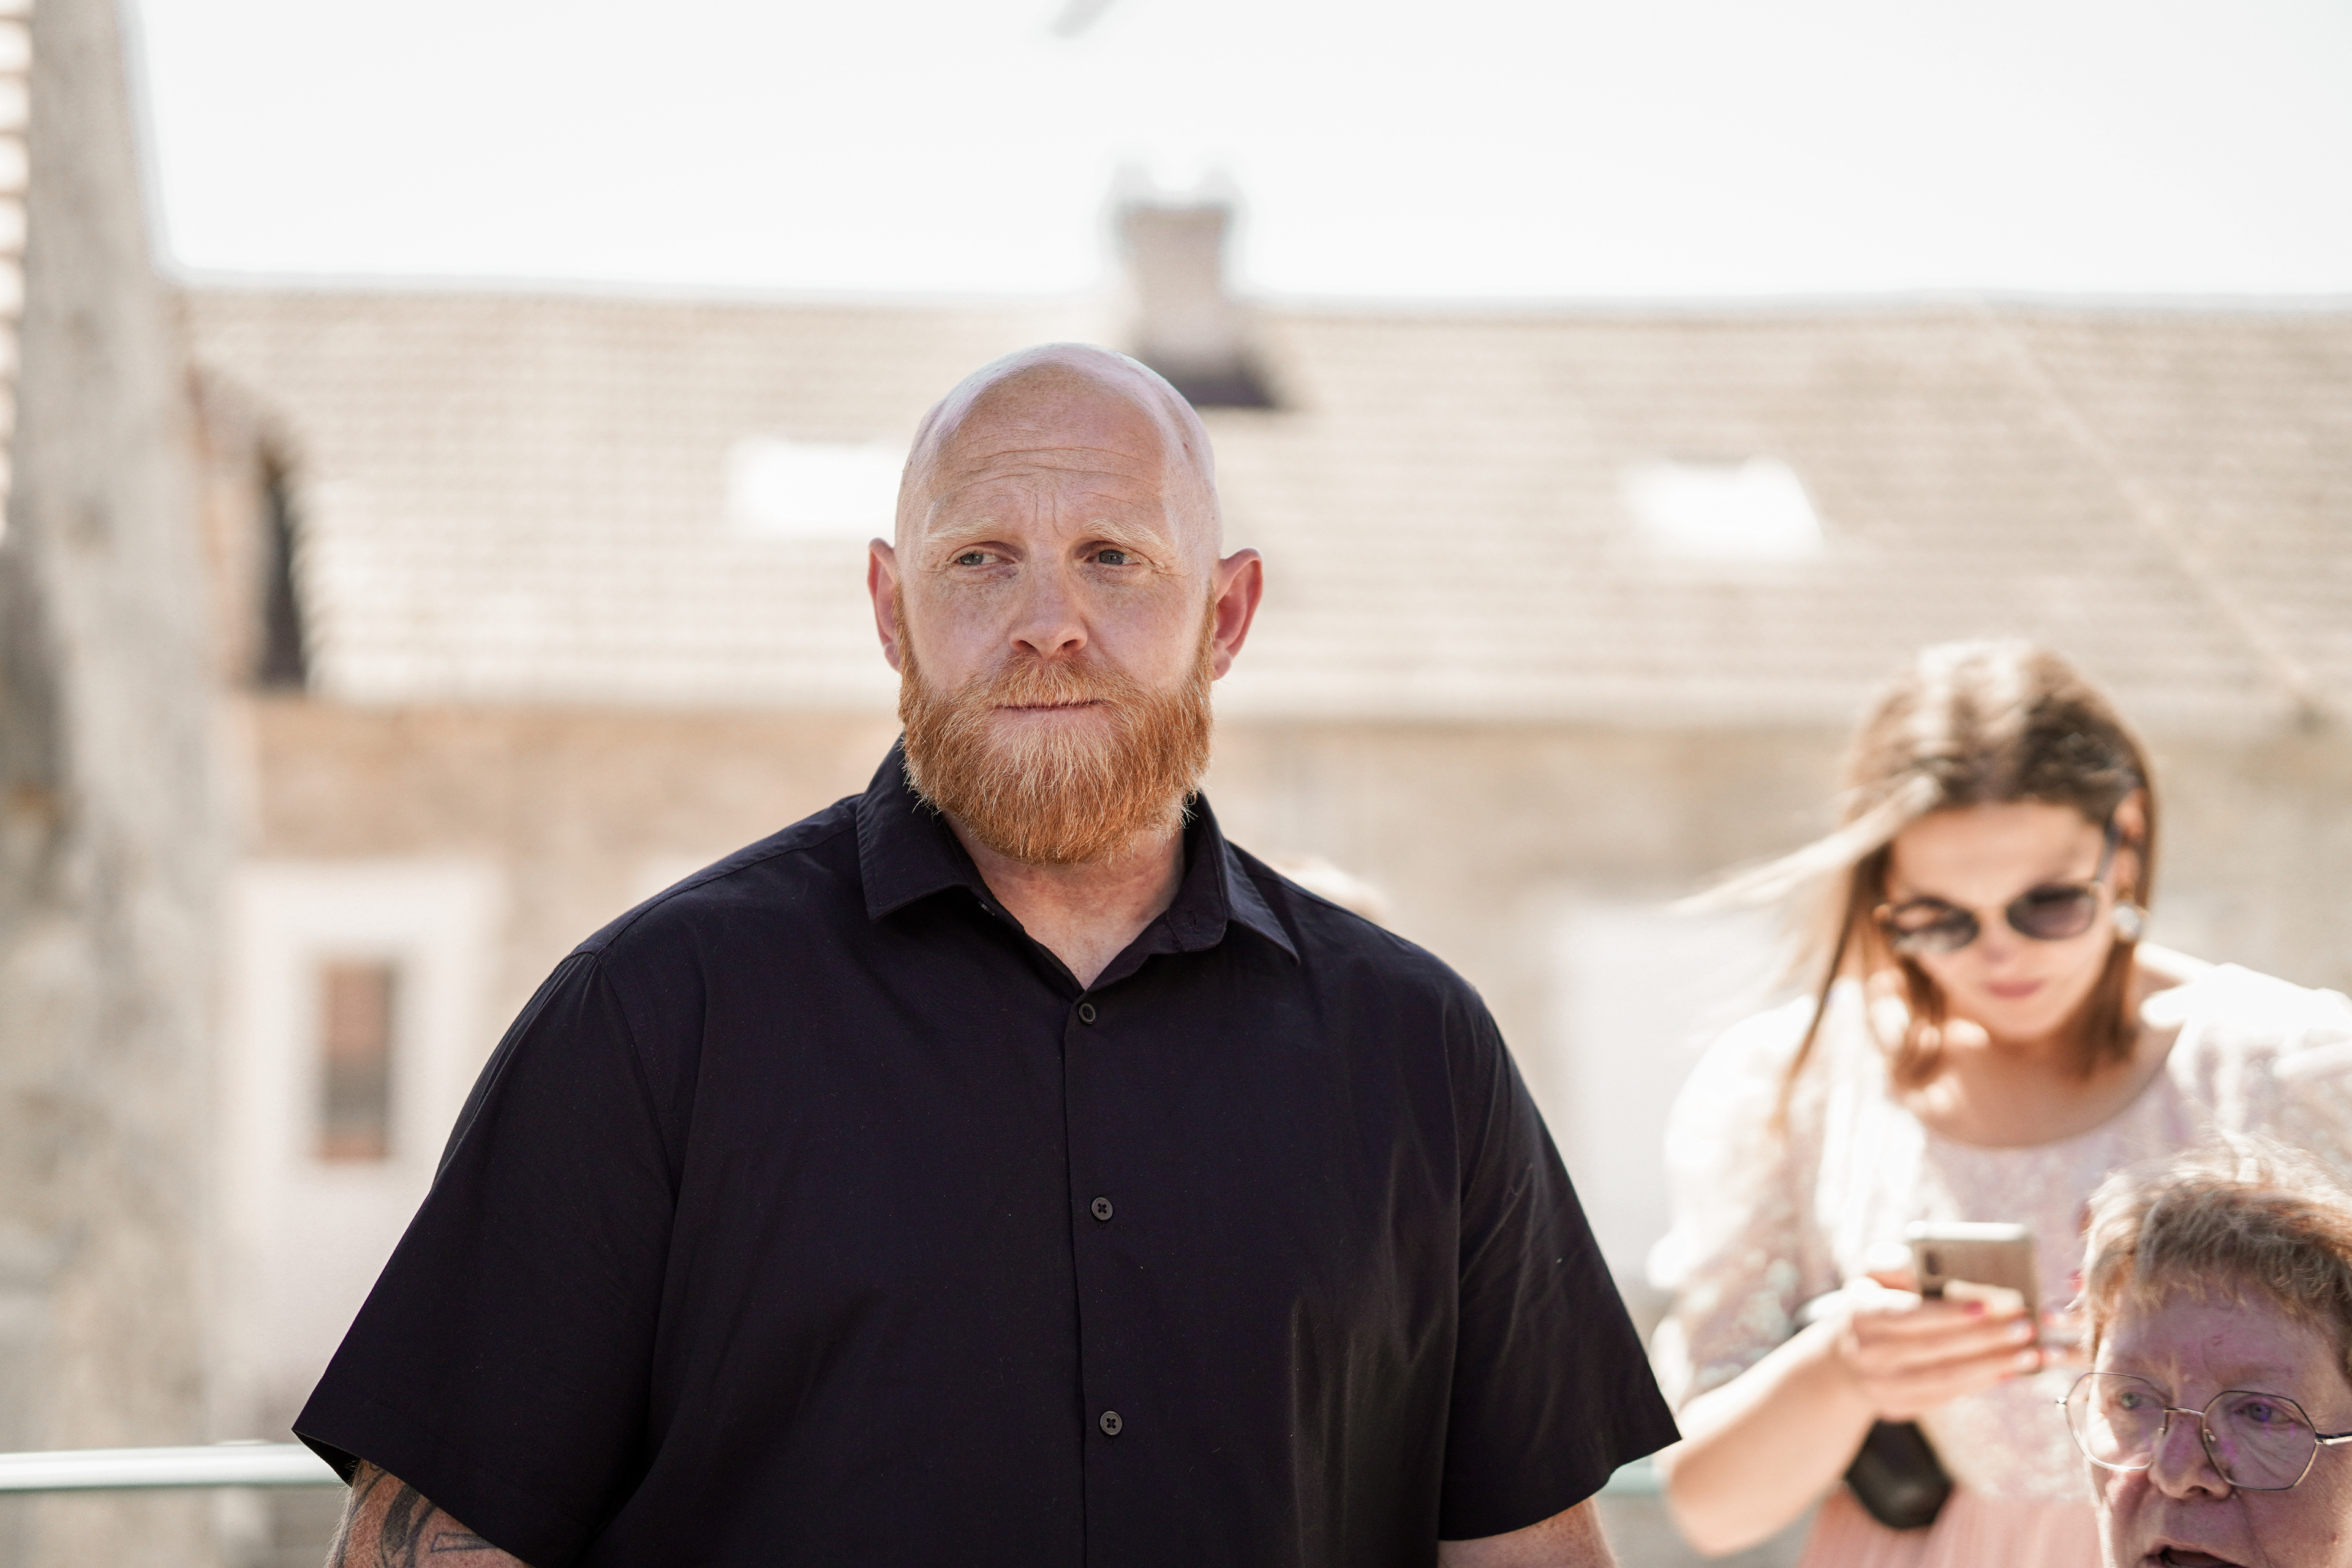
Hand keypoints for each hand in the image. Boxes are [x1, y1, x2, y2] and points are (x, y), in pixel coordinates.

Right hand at [1830, 1268, 2041, 1422]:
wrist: (1843, 1356)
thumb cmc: (1872, 1303)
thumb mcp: (1872, 1277)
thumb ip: (1898, 1262)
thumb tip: (1933, 1256)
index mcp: (1860, 1313)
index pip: (1906, 1314)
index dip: (1946, 1312)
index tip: (1986, 1304)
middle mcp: (1866, 1353)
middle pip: (1932, 1348)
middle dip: (1983, 1337)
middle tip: (2025, 1325)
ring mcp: (1880, 1385)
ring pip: (1943, 1377)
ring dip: (1991, 1365)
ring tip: (2029, 1352)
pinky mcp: (1898, 1406)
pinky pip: (1945, 1396)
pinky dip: (1980, 1383)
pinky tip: (2009, 1369)